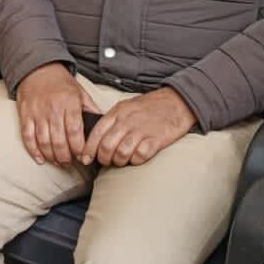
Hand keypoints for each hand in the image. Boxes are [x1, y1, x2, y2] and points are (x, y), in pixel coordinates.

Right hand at [16, 63, 100, 165]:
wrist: (37, 69)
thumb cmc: (61, 83)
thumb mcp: (80, 92)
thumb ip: (91, 109)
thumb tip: (102, 125)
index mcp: (69, 103)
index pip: (75, 131)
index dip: (79, 148)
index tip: (83, 156)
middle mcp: (53, 109)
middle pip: (59, 140)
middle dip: (65, 156)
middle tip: (70, 163)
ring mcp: (38, 113)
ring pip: (43, 141)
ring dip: (51, 156)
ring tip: (58, 161)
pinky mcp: (26, 115)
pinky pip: (28, 136)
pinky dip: (33, 150)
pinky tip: (40, 159)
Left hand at [80, 86, 195, 166]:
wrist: (178, 101)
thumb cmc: (151, 107)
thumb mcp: (127, 106)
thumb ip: (113, 120)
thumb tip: (96, 139)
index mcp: (118, 111)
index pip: (96, 132)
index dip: (88, 149)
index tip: (85, 159)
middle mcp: (128, 120)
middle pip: (106, 146)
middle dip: (103, 158)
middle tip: (106, 162)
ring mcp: (142, 130)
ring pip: (121, 153)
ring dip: (119, 161)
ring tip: (122, 161)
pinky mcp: (156, 139)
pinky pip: (140, 156)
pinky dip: (135, 161)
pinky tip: (137, 158)